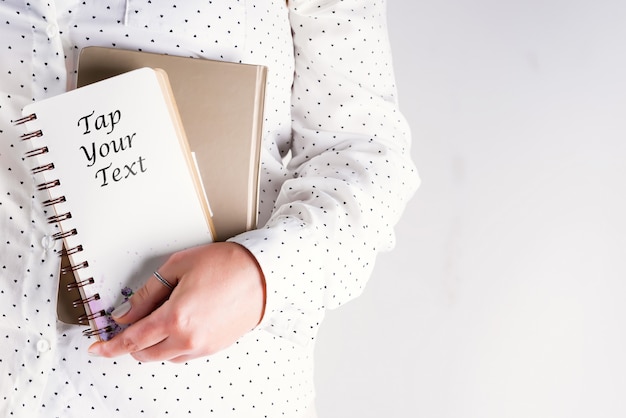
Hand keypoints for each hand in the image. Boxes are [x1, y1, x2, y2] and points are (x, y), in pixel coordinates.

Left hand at [88, 242, 265, 362]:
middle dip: (131, 342)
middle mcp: (188, 338)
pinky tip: (179, 323)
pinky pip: (183, 355)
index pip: (131, 340)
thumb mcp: (179, 266)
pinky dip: (173, 344)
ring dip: (153, 343)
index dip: (110, 346)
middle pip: (144, 353)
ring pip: (163, 356)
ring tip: (162, 316)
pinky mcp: (214, 347)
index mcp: (175, 317)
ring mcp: (202, 346)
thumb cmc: (228, 265)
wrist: (264, 275)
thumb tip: (126, 312)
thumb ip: (147, 293)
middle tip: (130, 323)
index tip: (97, 348)